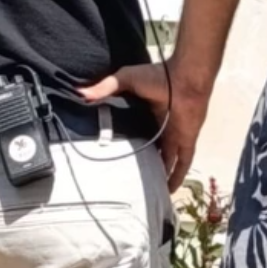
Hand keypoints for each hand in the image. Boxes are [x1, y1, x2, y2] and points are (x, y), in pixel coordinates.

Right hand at [78, 63, 208, 192]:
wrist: (184, 78)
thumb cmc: (159, 76)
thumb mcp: (126, 79)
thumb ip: (105, 87)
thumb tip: (80, 93)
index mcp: (149, 113)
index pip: (138, 132)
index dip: (130, 143)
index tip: (115, 156)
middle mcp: (162, 126)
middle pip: (153, 150)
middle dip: (145, 163)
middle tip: (129, 179)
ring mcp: (176, 135)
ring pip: (168, 160)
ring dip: (161, 174)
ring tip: (149, 191)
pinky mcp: (186, 140)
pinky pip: (182, 163)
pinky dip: (177, 176)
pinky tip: (170, 190)